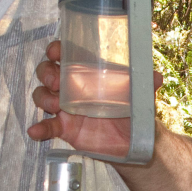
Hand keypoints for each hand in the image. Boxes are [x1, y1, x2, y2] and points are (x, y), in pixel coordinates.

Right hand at [27, 40, 162, 157]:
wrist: (135, 140)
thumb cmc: (134, 110)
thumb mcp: (140, 94)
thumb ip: (145, 83)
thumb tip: (156, 77)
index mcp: (88, 72)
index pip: (65, 54)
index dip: (56, 50)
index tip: (55, 52)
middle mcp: (73, 86)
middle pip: (48, 72)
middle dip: (46, 72)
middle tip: (56, 81)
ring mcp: (66, 107)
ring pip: (43, 95)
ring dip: (43, 97)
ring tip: (54, 105)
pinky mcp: (64, 127)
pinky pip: (47, 126)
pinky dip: (39, 128)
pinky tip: (35, 131)